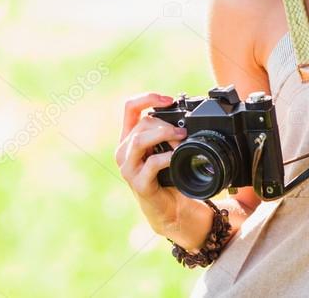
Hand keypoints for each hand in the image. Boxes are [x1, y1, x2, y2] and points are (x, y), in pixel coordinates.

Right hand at [114, 92, 192, 235]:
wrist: (172, 209)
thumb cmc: (169, 177)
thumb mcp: (165, 149)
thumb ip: (166, 132)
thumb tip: (183, 117)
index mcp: (129, 139)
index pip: (130, 108)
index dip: (147, 98)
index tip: (168, 99)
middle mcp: (124, 151)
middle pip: (141, 123)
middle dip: (165, 124)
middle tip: (183, 132)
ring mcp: (128, 168)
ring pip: (140, 139)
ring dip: (163, 134)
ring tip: (180, 139)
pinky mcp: (138, 184)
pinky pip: (152, 163)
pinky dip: (168, 157)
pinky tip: (177, 157)